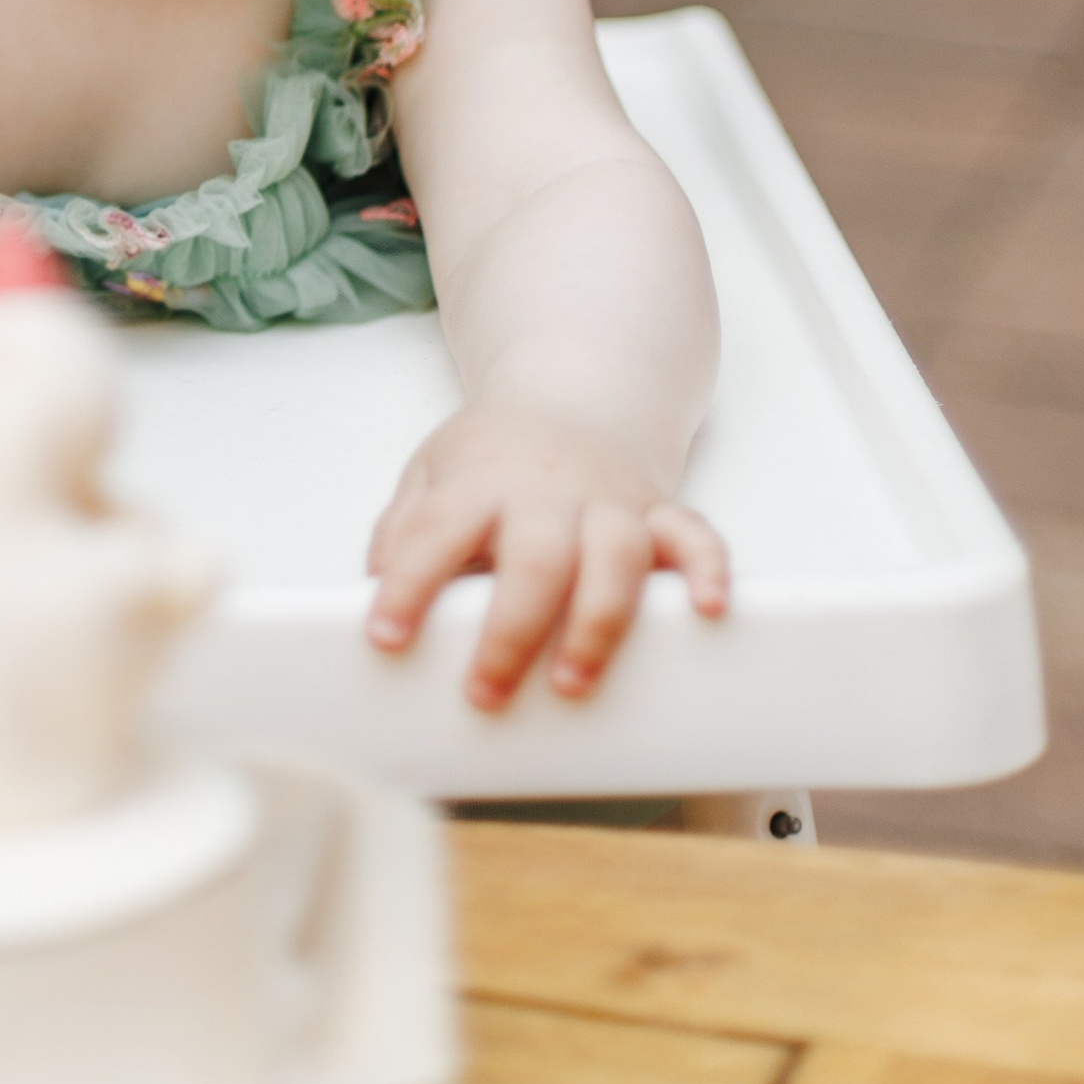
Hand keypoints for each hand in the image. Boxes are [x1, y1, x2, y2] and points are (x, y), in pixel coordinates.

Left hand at [364, 402, 728, 709]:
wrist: (573, 393)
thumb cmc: (494, 455)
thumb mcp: (430, 473)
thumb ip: (401, 531)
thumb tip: (374, 590)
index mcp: (478, 483)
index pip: (434, 531)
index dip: (407, 584)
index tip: (384, 636)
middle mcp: (546, 492)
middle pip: (535, 557)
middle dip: (512, 630)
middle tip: (485, 690)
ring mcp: (607, 501)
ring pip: (614, 554)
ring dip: (597, 622)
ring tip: (572, 683)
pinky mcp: (656, 512)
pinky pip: (692, 535)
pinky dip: (707, 570)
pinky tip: (708, 609)